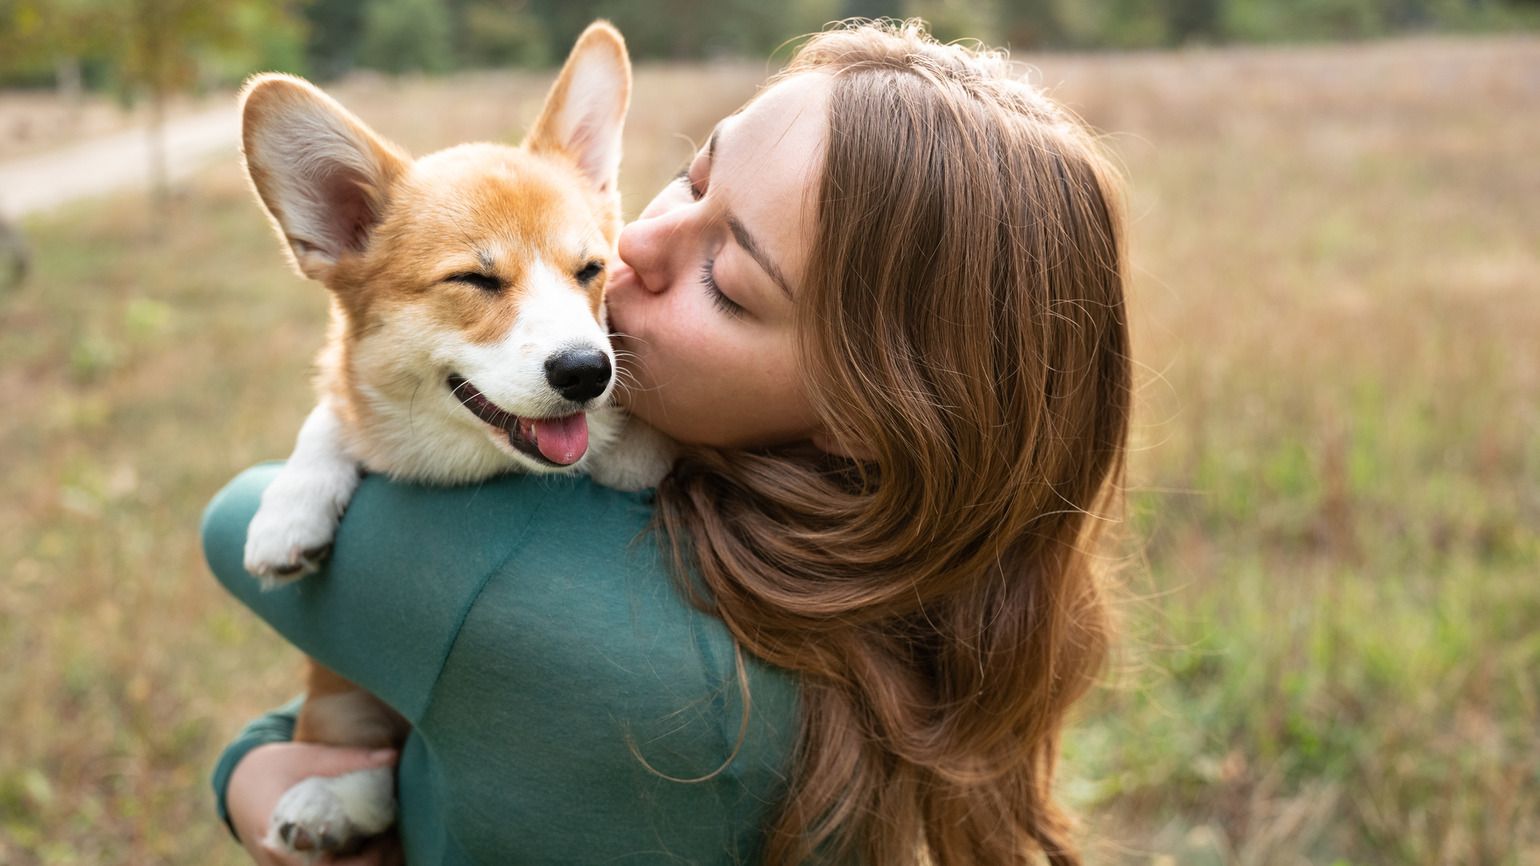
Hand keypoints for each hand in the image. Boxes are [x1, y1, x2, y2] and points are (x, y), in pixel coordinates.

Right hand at [226, 742, 401, 865]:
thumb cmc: (274, 767)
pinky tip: (373, 850)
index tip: (385, 841)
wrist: (238, 784)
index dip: (361, 861)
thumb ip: (348, 759)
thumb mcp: (308, 758)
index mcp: (277, 835)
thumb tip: (392, 754)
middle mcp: (276, 862)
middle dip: (367, 864)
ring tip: (387, 845)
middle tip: (394, 841)